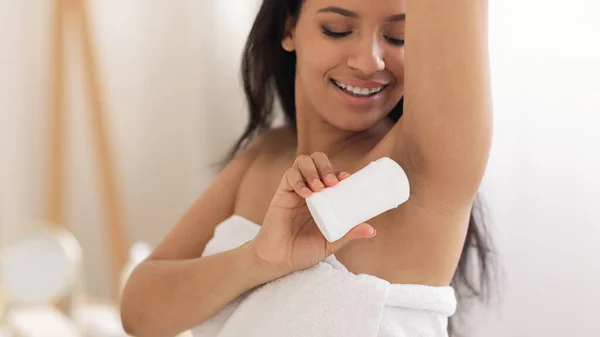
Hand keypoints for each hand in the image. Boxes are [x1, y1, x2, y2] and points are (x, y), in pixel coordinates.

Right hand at [248, 152, 375, 276]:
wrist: (280, 260)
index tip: (346, 178)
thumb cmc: (305, 251)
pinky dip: (298, 180)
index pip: (332, 173)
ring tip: (319, 188)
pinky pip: (289, 176)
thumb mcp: (332, 243)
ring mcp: (295, 190)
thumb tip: (372, 229)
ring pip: (302, 162)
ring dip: (313, 170)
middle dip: (326, 166)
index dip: (339, 171)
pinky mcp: (281, 193)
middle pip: (317, 160)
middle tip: (332, 183)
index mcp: (323, 197)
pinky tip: (305, 194)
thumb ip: (349, 234)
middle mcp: (310, 189)